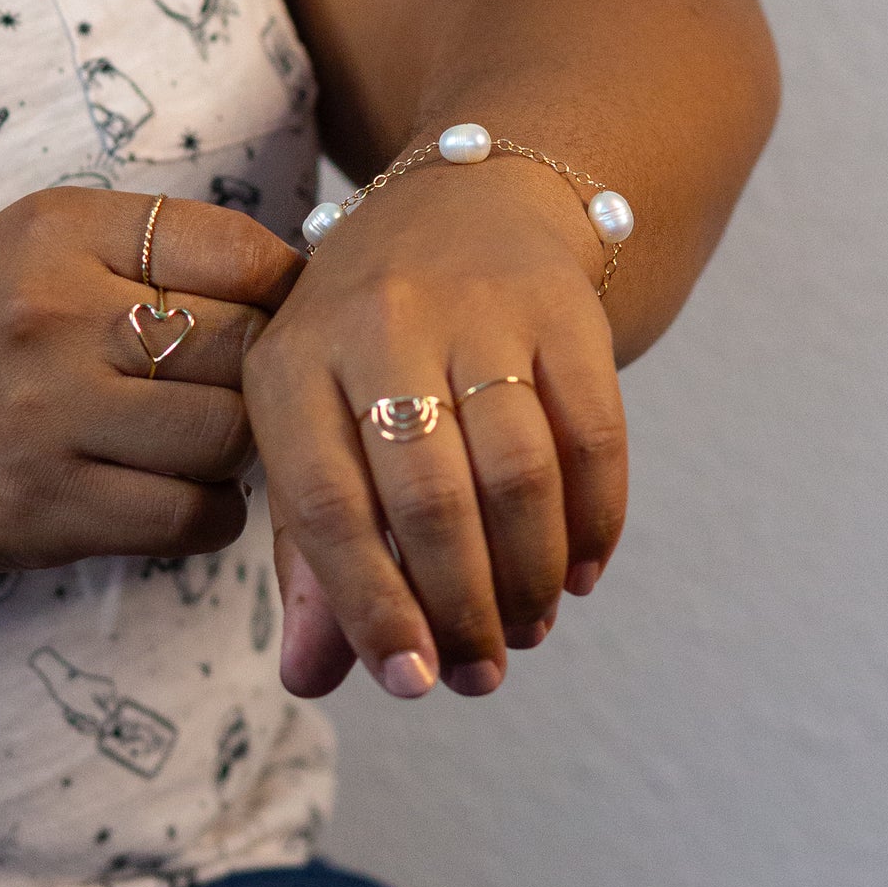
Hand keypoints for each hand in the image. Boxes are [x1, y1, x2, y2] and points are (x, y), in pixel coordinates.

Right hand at [0, 186, 303, 572]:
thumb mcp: (50, 242)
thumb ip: (164, 248)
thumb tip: (296, 284)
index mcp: (67, 234)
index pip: (241, 252)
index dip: (285, 290)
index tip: (281, 314)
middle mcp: (58, 317)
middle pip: (248, 348)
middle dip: (264, 373)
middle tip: (241, 385)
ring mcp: (51, 419)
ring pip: (230, 436)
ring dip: (241, 448)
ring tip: (209, 439)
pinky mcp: (49, 510)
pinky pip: (194, 516)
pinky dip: (214, 512)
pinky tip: (184, 491)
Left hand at [243, 151, 628, 698]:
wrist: (462, 205)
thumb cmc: (366, 341)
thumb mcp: (311, 420)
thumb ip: (309, 550)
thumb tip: (311, 679)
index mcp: (290, 361)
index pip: (327, 510)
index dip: (372, 611)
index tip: (412, 681)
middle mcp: (379, 324)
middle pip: (430, 500)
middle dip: (464, 611)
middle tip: (481, 673)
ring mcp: (478, 307)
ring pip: (519, 474)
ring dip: (531, 575)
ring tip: (529, 625)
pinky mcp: (563, 305)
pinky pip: (596, 434)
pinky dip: (597, 519)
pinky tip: (582, 568)